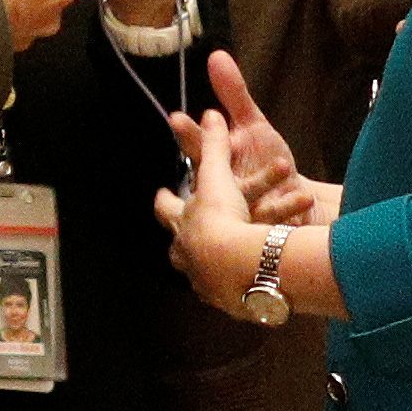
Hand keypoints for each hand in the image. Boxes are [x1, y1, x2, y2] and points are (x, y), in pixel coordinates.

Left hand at [154, 109, 270, 309]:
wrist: (240, 265)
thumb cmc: (222, 218)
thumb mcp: (217, 176)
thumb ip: (214, 145)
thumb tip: (211, 112)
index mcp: (181, 224)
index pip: (166, 207)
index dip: (166, 198)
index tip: (162, 194)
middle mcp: (187, 255)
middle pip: (181, 245)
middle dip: (189, 236)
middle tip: (198, 230)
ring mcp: (206, 280)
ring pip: (206, 270)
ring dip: (221, 260)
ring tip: (233, 256)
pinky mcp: (229, 298)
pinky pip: (232, 291)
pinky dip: (239, 283)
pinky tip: (249, 282)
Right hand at [192, 52, 321, 223]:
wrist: (294, 204)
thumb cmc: (268, 164)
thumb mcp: (253, 126)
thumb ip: (234, 96)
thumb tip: (216, 56)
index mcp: (215, 161)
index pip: (197, 144)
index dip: (188, 133)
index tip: (178, 118)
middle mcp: (220, 188)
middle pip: (208, 174)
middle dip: (208, 158)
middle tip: (207, 149)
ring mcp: (237, 211)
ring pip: (242, 196)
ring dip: (262, 181)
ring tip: (281, 166)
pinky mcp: (259, 229)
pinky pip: (271, 216)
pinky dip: (288, 206)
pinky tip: (303, 195)